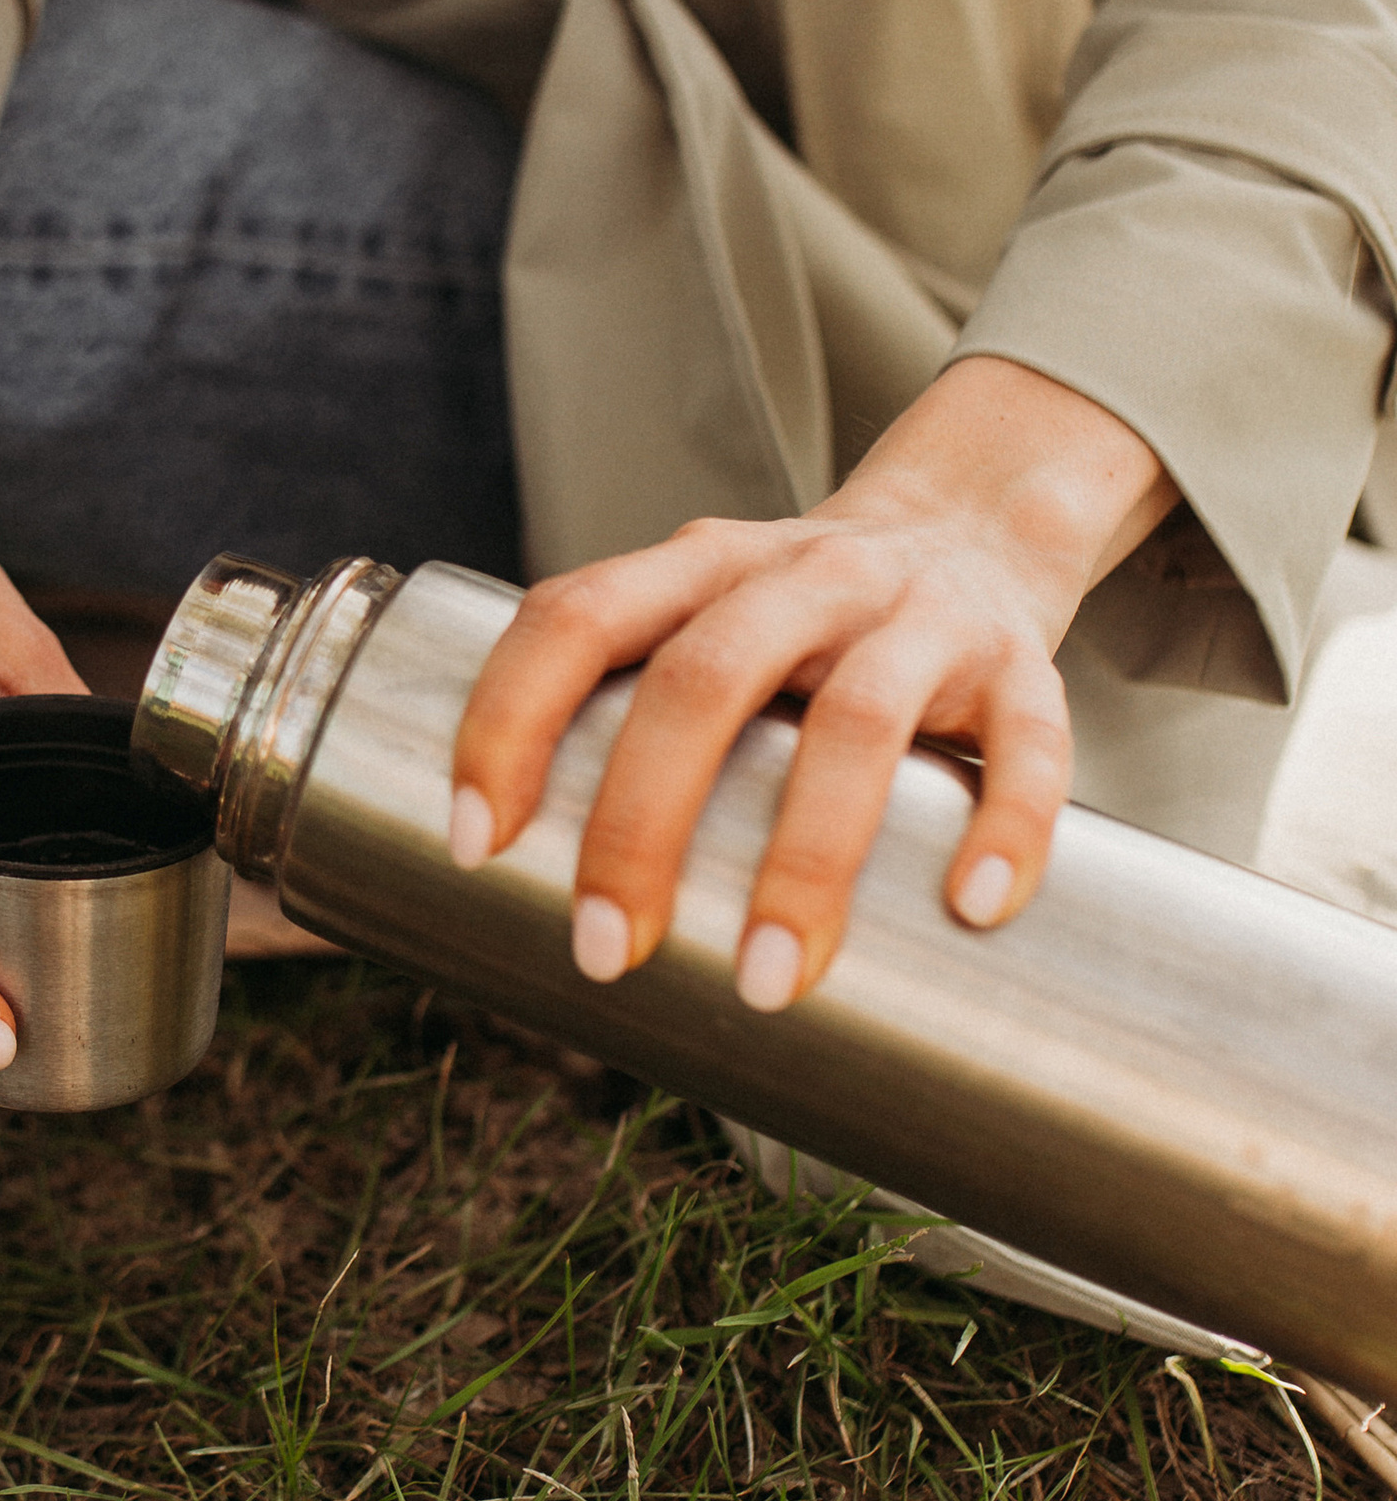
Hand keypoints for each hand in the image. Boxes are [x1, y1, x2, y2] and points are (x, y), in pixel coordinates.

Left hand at [449, 356, 1176, 1010]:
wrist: (978, 518)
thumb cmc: (802, 622)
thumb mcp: (702, 622)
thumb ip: (621, 715)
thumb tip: (510, 899)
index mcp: (698, 567)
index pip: (574, 617)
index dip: (508, 721)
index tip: (475, 846)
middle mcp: (802, 577)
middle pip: (703, 680)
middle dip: (641, 824)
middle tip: (607, 952)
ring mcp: (916, 615)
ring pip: (858, 723)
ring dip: (806, 860)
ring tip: (768, 982)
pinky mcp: (1021, 660)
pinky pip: (1026, 740)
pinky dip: (1005, 823)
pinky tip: (972, 907)